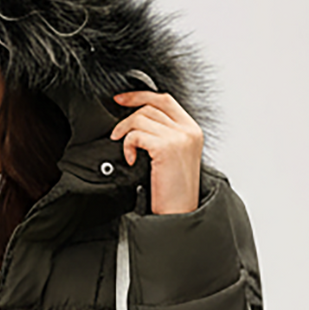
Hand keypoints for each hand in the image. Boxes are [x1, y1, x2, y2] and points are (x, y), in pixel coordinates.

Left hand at [111, 90, 202, 214]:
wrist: (179, 213)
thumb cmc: (174, 192)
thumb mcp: (176, 157)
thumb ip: (165, 136)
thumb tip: (140, 121)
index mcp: (192, 130)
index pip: (164, 100)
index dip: (140, 95)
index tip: (122, 100)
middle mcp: (188, 131)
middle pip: (150, 107)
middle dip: (127, 116)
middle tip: (116, 132)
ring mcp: (178, 138)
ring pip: (141, 118)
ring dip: (125, 133)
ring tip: (126, 150)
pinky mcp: (166, 148)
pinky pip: (136, 135)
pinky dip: (128, 145)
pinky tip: (131, 159)